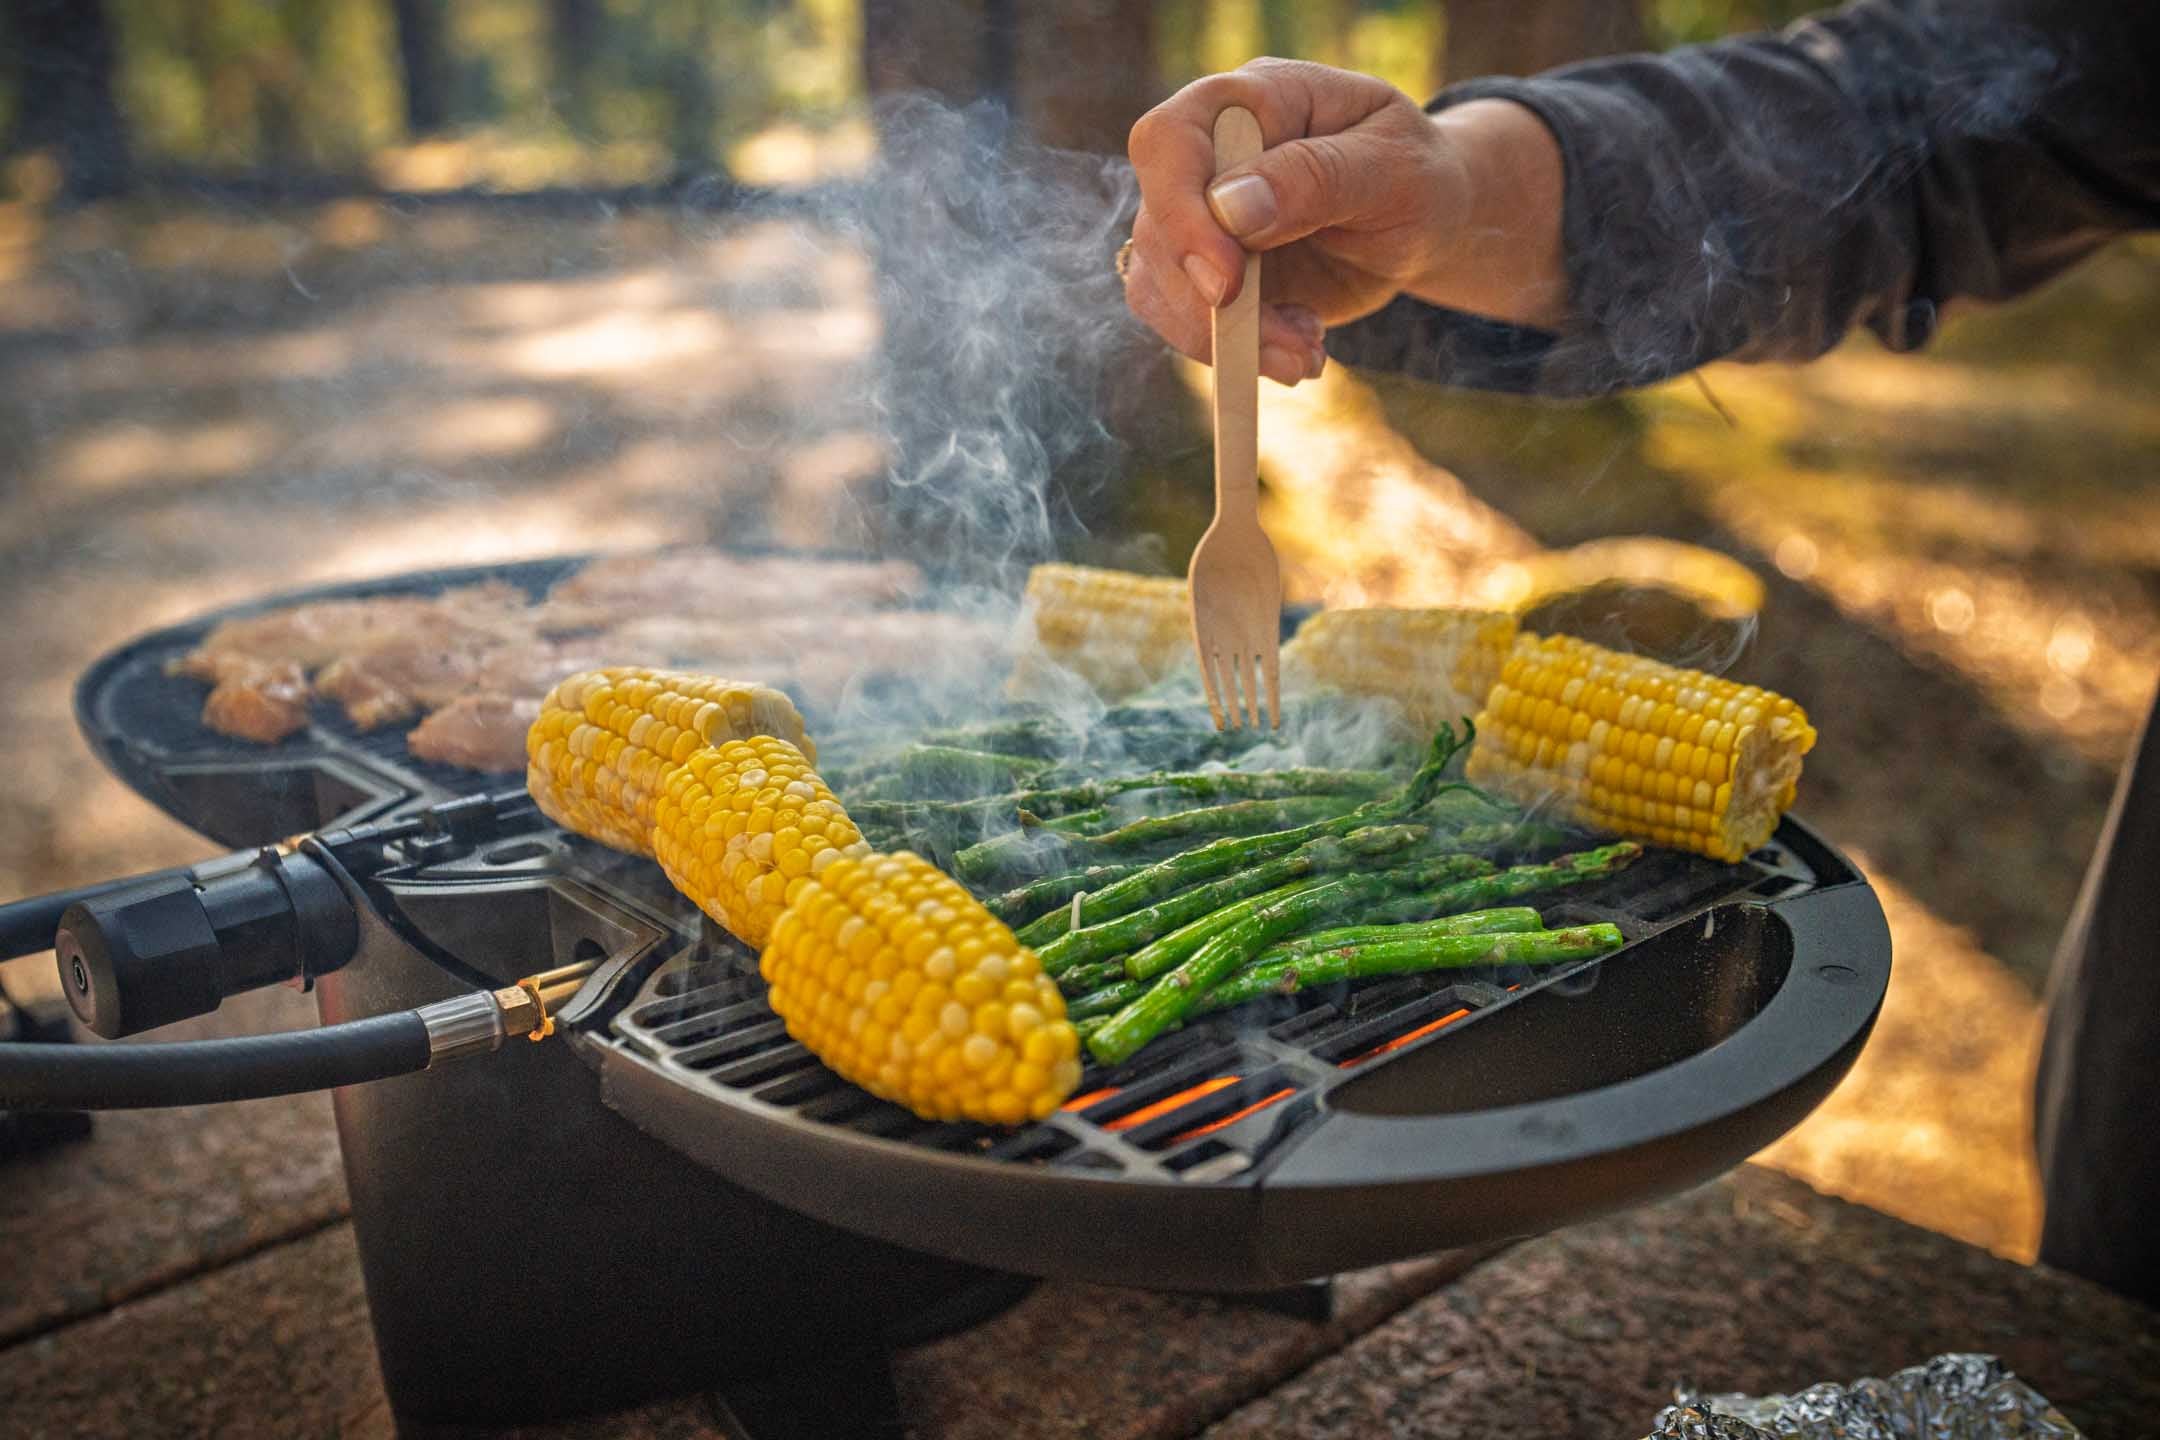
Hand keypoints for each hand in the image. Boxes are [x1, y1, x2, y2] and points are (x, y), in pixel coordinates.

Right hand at [1122, 58, 1568, 385]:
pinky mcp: (1206, 275)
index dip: (1179, 212)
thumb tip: (1228, 209)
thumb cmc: (1414, 175)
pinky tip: (1300, 351)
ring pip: (1158, 286)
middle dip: (1213, 304)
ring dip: (1227, 339)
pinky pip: (1183, 323)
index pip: (1169, 141)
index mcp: (1251, 102)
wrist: (1425, 222)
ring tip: (1308, 352)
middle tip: (1296, 344)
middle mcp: (1208, 157)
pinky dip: (1236, 354)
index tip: (1226, 283)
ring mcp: (1200, 219)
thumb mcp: (1394, 167)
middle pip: (1157, 228)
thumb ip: (1315, 177)